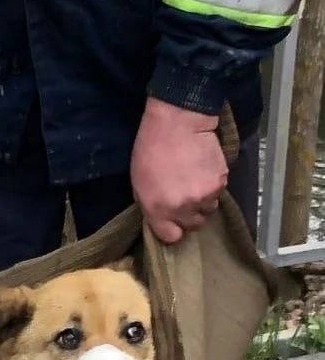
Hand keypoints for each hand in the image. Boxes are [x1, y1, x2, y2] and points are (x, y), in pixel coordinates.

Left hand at [131, 98, 227, 243]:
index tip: (173, 221)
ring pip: (209, 208)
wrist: (177, 123)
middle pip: (194, 225)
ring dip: (203, 200)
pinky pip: (219, 192)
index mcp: (158, 209)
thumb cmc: (150, 150)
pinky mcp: (221, 181)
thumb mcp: (139, 184)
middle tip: (185, 197)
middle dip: (190, 214)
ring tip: (195, 180)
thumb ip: (152, 206)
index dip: (173, 229)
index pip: (172, 237)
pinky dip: (213, 185)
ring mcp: (204, 195)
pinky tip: (203, 169)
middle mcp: (183, 207)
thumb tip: (163, 218)